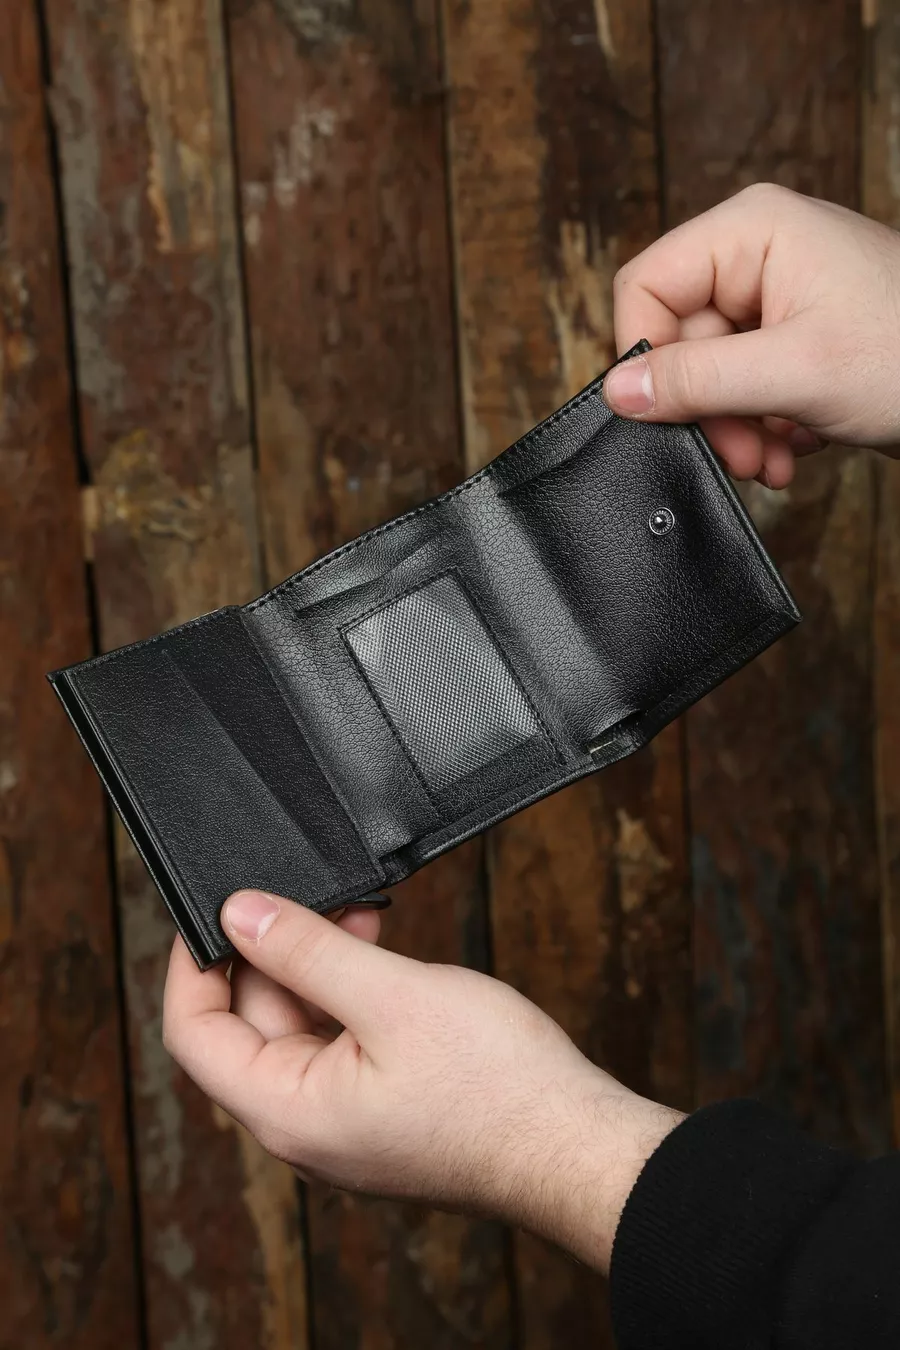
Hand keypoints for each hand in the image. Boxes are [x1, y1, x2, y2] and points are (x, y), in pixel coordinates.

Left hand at [163, 889, 681, 1271]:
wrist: (575, 1143)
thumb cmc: (497, 1086)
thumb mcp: (392, 996)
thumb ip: (306, 951)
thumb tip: (239, 912)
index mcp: (287, 1110)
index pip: (195, 1033)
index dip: (194, 963)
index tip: (216, 907)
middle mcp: (305, 1125)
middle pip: (251, 1023)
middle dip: (277, 949)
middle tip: (322, 896)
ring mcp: (344, 1120)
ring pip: (302, 1026)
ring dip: (321, 965)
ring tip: (364, 916)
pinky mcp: (381, 1108)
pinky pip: (342, 1040)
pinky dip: (353, 992)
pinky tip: (381, 953)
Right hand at [603, 182, 899, 487]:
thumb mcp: (793, 373)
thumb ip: (698, 380)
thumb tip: (620, 391)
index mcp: (752, 231)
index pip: (648, 285)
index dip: (646, 355)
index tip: (662, 413)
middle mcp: (758, 257)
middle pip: (682, 339)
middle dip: (708, 409)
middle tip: (740, 454)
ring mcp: (780, 300)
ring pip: (712, 373)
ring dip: (736, 430)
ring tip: (774, 461)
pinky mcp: (797, 341)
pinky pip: (746, 387)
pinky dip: (762, 428)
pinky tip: (793, 451)